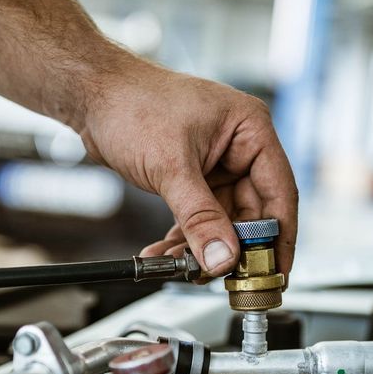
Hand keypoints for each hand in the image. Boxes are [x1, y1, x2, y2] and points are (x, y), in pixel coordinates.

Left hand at [79, 59, 297, 277]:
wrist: (92, 94)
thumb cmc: (133, 103)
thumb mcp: (171, 166)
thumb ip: (199, 217)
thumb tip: (223, 257)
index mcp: (250, 130)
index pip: (279, 192)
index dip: (280, 237)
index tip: (277, 272)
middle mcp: (238, 147)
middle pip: (251, 212)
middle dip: (232, 248)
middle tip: (222, 279)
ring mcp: (215, 163)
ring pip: (220, 220)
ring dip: (202, 247)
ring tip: (183, 269)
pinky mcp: (191, 177)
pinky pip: (197, 217)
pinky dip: (183, 237)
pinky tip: (166, 254)